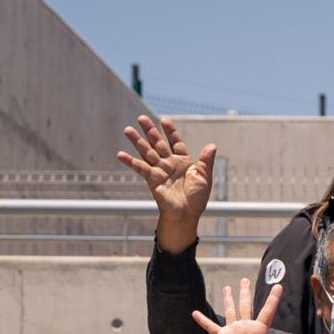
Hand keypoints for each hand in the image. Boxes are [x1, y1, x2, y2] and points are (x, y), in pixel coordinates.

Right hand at [116, 113, 210, 249]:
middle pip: (158, 143)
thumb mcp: (204, 178)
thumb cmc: (197, 199)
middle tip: (141, 118)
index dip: (170, 131)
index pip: (175, 142)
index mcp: (183, 161)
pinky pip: (140, 168)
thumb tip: (212, 145)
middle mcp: (169, 163)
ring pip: (147, 152)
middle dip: (150, 131)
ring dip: (137, 141)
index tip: (164, 120)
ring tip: (127, 130)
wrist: (186, 215)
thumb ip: (206, 161)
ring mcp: (159, 170)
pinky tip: (120, 154)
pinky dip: (130, 162)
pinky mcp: (152, 179)